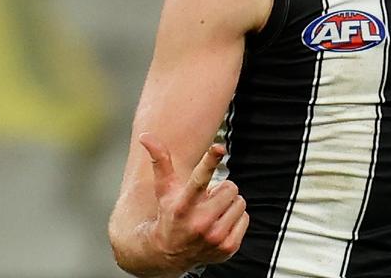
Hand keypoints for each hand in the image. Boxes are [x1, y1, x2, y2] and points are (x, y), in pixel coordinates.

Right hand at [140, 133, 248, 269]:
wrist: (167, 254)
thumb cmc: (169, 214)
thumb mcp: (164, 189)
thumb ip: (160, 161)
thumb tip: (146, 136)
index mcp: (183, 206)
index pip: (199, 178)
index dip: (209, 161)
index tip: (218, 148)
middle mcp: (199, 223)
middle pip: (230, 187)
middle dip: (221, 189)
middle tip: (208, 199)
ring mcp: (214, 237)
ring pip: (240, 202)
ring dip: (229, 204)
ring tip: (213, 212)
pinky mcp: (228, 247)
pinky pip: (245, 218)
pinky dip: (235, 219)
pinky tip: (219, 224)